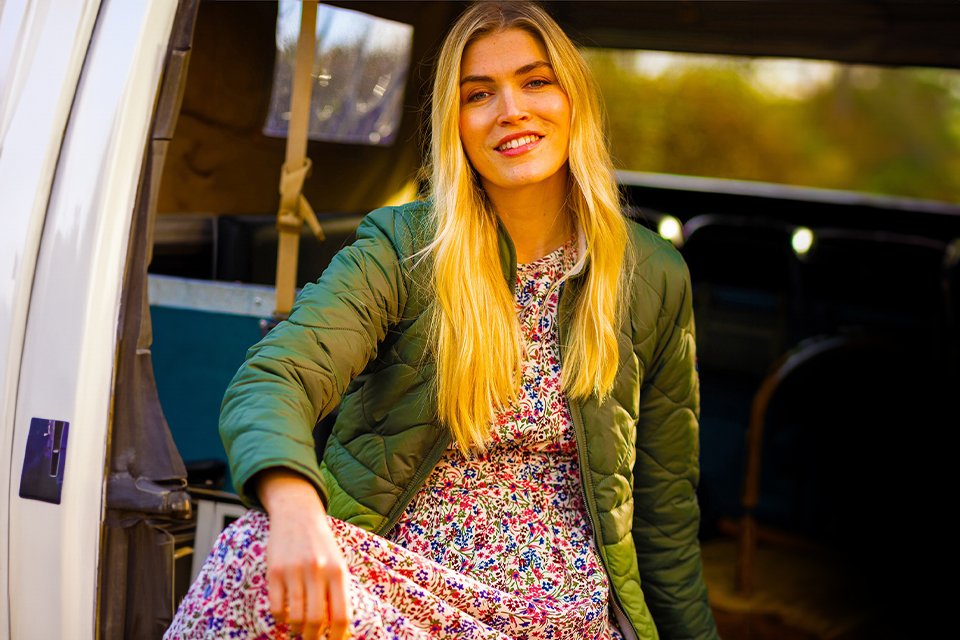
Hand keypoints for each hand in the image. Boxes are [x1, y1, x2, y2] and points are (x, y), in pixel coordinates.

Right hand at [256, 468, 351, 639]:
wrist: (297, 514)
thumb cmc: (321, 544)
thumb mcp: (337, 562)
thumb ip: (339, 590)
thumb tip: (339, 626)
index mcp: (338, 571)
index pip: (341, 615)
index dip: (338, 636)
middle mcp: (317, 571)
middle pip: (317, 620)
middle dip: (314, 638)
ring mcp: (294, 571)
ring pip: (296, 617)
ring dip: (297, 630)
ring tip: (299, 630)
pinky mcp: (274, 572)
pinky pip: (277, 608)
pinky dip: (281, 619)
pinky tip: (285, 617)